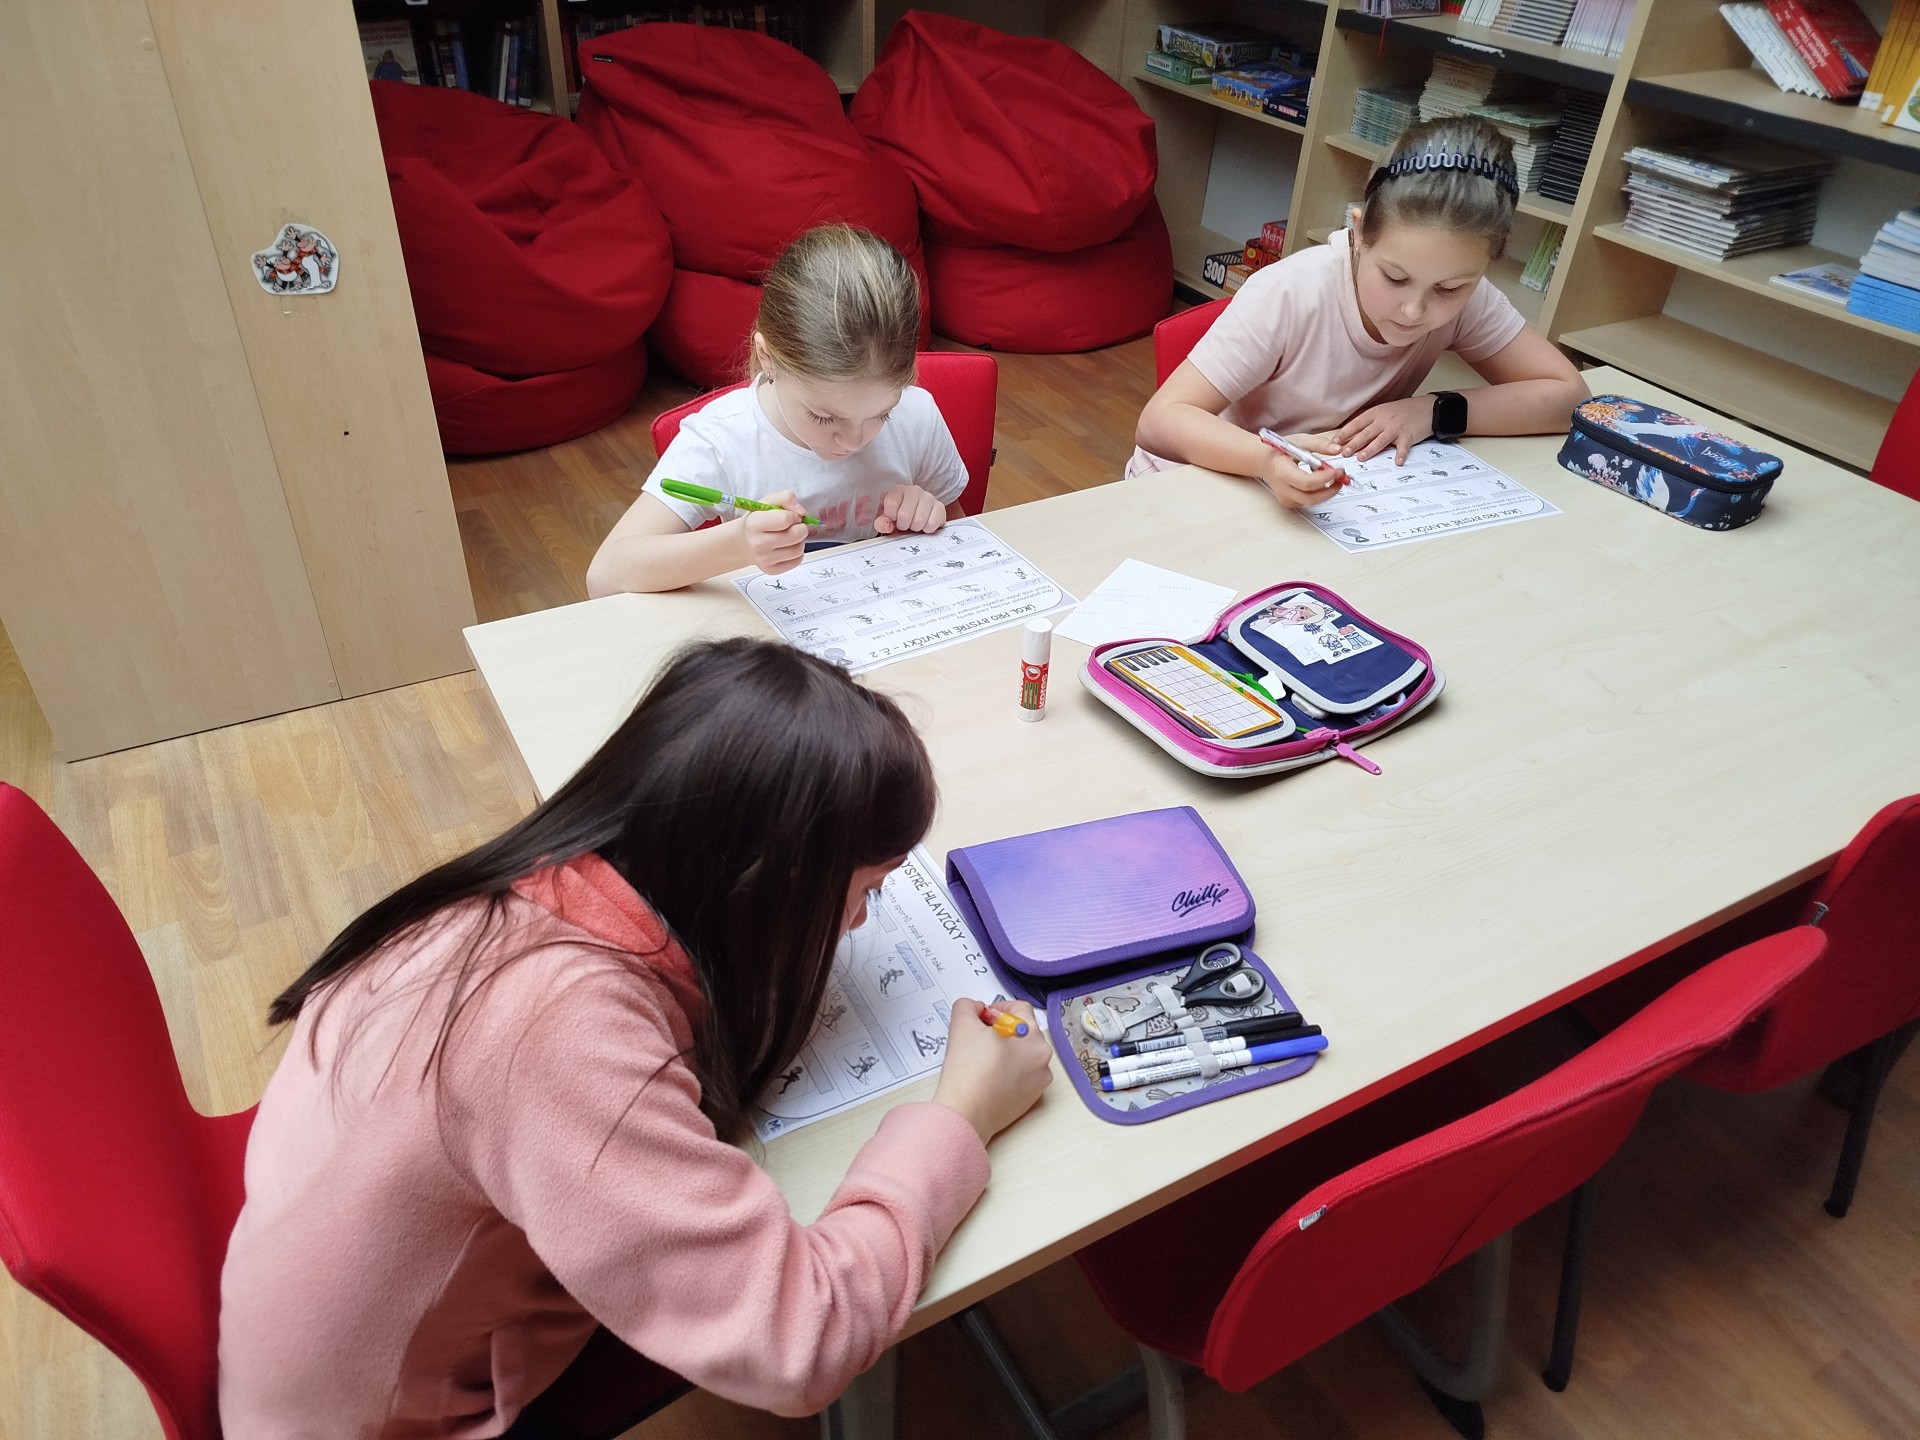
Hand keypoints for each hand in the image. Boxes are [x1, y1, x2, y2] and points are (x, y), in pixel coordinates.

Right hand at [741, 491, 810, 573]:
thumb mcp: (768, 502)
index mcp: (754, 524)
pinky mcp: (772, 570)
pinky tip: (788, 547)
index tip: (790, 516)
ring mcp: (765, 559)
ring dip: (799, 541)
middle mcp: (758, 544)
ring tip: (789, 537)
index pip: (786, 519)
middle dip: (801, 528)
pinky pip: (797, 561)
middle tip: (794, 526)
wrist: (744, 542)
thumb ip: (786, 498)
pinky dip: (797, 553)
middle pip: (796, 535)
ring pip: (799, 549)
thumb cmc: (757, 520)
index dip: (793, 516)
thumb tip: (802, 513)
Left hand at [875, 485, 945, 534]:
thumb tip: (887, 526)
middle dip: (903, 525)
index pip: (891, 504)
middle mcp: (914, 490)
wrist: (919, 515)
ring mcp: (928, 497)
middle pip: (904, 515)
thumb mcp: (887, 519)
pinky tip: (925, 524)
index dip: (891, 517)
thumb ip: (881, 523)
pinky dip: (927, 529)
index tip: (893, 519)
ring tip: (915, 523)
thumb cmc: (900, 517)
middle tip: (905, 524)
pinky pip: (931, 524)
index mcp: (898, 490)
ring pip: (919, 521)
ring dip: (915, 528)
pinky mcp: (940, 507)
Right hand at [932, 998, 1051, 1144]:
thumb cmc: (968, 1074)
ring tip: (985, 1060)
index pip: (1020, 1007)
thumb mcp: (961, 1024)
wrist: (967, 1112)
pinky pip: (1025, 1075)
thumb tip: (975, 1009)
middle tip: (981, 1038)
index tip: (985, 1018)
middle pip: (1024, 1030)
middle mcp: (1042, 1055)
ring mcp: (1040, 1077)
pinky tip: (992, 1076)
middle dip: (1003, 1030)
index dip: (998, 1008)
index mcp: (1031, 1034)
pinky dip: (1012, 1072)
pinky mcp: (1034, 1096)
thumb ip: (968, 1006)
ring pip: (1025, 1053)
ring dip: (1008, 1051)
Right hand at [1257, 432, 1346, 508]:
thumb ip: (1319, 444)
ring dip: (1328, 491)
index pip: (1306, 482)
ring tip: (1336, 478)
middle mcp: (1282, 489)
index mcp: (1282, 471)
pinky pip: (1309, 502)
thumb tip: (1337, 450)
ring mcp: (1286, 498)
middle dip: (1330, 489)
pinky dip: (1320, 493)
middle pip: (1310, 497)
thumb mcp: (1299, 441)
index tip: (1337, 470)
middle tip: (1342, 477)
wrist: (1266, 462)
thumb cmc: (1280, 452)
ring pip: (1312, 501)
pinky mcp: (1291, 503)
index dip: (1325, 478)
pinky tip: (1323, 482)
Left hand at [1331, 397, 1434, 463]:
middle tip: (1344, 453)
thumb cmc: (1405, 411)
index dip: (1345, 433)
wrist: (1429, 408)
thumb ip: (1370, 423)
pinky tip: (1397, 462)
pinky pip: (1403, 447)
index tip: (1335, 443)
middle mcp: (1385, 420)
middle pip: (1366, 433)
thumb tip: (1352, 436)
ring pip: (1381, 440)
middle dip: (1354, 443)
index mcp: (1376, 413)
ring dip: (1370, 450)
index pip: (1356, 424)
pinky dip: (1400, 454)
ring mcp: (1397, 427)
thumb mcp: (1385, 412)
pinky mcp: (1409, 435)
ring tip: (1361, 458)